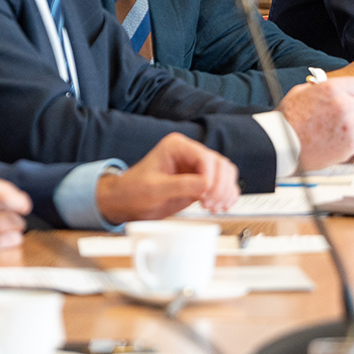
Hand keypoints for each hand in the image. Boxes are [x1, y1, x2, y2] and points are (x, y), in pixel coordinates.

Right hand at [0, 179, 31, 267]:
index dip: (10, 191)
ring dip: (17, 226)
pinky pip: (6, 239)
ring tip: (15, 230)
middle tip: (22, 215)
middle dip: (17, 209)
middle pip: (2, 202)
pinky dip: (13, 240)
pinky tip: (11, 242)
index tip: (20, 199)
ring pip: (8, 220)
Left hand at [96, 133, 239, 223]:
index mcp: (176, 146)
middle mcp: (189, 154)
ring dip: (225, 191)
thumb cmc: (133, 191)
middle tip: (210, 203)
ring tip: (214, 207)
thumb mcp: (154, 189)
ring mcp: (196, 168)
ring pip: (225, 173)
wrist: (126, 203)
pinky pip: (222, 185)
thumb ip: (180, 185)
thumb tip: (206, 185)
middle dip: (220, 186)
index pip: (204, 157)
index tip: (205, 194)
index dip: (210, 177)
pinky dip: (227, 195)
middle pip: (219, 164)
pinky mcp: (200, 182)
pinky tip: (222, 206)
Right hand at [279, 77, 353, 170]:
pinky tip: (334, 144)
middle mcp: (343, 104)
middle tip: (341, 122)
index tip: (350, 102)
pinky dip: (351, 144)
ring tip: (339, 133)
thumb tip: (326, 84)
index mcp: (332, 88)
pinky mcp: (350, 143)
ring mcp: (348, 124)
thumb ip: (320, 87)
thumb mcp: (300, 93)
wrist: (281, 145)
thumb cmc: (286, 119)